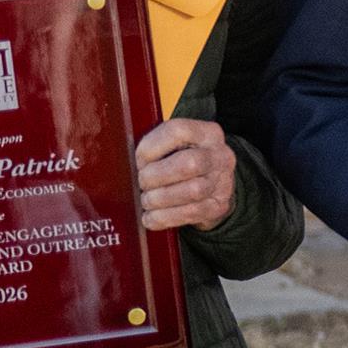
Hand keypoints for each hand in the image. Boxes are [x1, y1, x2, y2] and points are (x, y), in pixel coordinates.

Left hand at [133, 118, 235, 232]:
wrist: (214, 186)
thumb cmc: (183, 162)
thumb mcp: (175, 145)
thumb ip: (155, 146)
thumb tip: (125, 161)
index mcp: (207, 133)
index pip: (178, 131)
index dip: (151, 146)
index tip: (138, 160)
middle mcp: (220, 156)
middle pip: (189, 163)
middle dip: (156, 176)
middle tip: (142, 183)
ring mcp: (222, 182)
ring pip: (192, 191)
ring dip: (160, 198)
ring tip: (146, 200)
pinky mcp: (218, 206)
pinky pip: (191, 213)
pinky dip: (165, 217)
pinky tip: (151, 217)